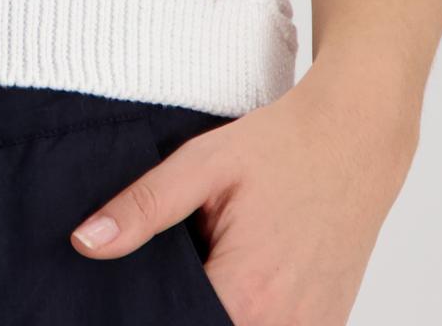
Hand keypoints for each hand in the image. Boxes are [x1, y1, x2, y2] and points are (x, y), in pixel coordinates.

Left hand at [69, 58, 419, 324]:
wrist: (356, 135)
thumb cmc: (283, 145)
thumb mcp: (203, 163)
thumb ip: (143, 208)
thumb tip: (85, 243)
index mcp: (243, 293)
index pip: (172, 325)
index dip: (149, 308)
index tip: (146, 284)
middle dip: (183, 307)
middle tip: (185, 262)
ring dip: (221, 310)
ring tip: (215, 265)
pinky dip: (252, 314)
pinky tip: (247, 276)